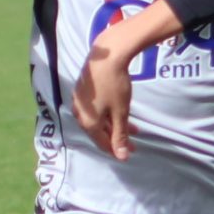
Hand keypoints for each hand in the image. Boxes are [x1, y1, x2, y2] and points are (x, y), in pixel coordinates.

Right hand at [71, 35, 139, 159]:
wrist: (107, 56)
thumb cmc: (115, 85)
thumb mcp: (120, 113)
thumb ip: (120, 135)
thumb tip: (121, 157)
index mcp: (88, 123)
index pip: (102, 143)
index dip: (117, 149)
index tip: (130, 152)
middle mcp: (80, 114)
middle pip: (100, 132)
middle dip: (118, 137)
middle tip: (134, 143)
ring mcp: (79, 102)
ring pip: (99, 120)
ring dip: (115, 125)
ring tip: (133, 128)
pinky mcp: (82, 91)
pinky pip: (96, 109)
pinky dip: (108, 114)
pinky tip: (118, 112)